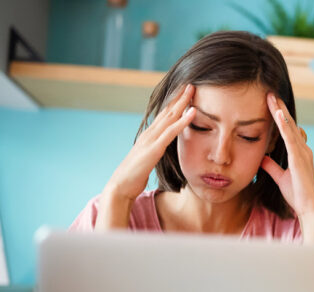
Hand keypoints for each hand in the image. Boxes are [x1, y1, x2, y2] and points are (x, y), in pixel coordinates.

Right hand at [104, 84, 196, 201]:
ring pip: (169, 116)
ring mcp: (151, 139)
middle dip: (179, 96)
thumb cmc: (134, 177)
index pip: (164, 115)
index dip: (174, 102)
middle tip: (190, 82)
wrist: (120, 187)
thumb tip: (161, 150)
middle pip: (167, 110)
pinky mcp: (154, 148)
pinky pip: (172, 132)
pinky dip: (183, 120)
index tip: (185, 92)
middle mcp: (149, 133)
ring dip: (182, 102)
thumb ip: (155, 152)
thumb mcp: (148, 160)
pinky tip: (193, 112)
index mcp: (149, 136)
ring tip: (192, 89)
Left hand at [260, 93, 313, 241]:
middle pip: (290, 124)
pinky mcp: (299, 159)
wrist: (309, 208)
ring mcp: (303, 153)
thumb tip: (262, 157)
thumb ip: (272, 166)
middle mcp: (304, 150)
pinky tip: (278, 114)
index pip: (288, 131)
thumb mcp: (280, 178)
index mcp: (300, 153)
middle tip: (270, 93)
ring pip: (290, 127)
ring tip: (271, 97)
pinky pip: (290, 138)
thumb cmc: (298, 195)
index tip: (272, 104)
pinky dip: (284, 125)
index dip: (280, 117)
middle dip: (280, 108)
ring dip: (281, 111)